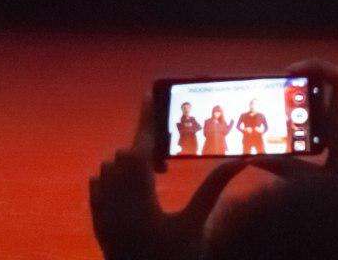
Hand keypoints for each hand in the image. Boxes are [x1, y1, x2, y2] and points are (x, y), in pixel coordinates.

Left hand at [90, 94, 247, 259]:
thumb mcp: (197, 223)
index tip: (149, 94)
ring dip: (127, 165)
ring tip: (153, 179)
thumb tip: (240, 160)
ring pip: (108, 169)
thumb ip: (215, 187)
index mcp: (141, 199)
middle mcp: (116, 202)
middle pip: (123, 156)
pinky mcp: (97, 225)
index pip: (140, 146)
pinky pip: (97, 188)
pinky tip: (132, 192)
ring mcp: (103, 214)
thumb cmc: (176, 258)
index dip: (146, 119)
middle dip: (143, 150)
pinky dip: (112, 182)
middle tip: (164, 163)